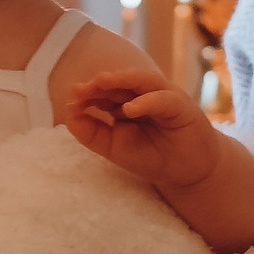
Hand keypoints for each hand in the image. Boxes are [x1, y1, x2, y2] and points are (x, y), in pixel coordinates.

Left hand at [67, 67, 222, 192]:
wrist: (184, 173)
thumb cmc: (151, 156)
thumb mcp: (114, 148)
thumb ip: (92, 134)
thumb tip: (69, 117)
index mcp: (126, 101)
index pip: (104, 91)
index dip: (87, 94)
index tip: (70, 100)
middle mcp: (143, 94)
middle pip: (120, 81)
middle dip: (99, 84)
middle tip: (80, 89)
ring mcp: (163, 96)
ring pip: (141, 80)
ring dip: (120, 80)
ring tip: (100, 84)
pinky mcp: (181, 106)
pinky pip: (163, 99)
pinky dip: (146, 102)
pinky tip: (129, 109)